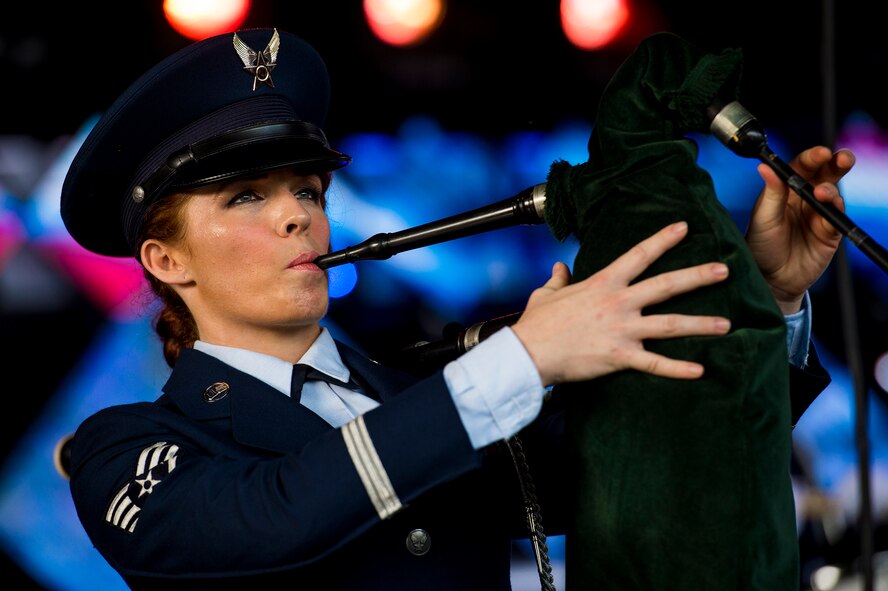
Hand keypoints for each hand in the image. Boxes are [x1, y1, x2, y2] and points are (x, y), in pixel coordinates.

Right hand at [512, 221, 730, 385]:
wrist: (527, 352)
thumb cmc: (536, 324)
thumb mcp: (546, 294)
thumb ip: (558, 280)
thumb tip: (559, 268)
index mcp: (602, 283)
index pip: (638, 255)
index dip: (662, 240)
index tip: (684, 227)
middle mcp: (618, 302)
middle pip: (666, 285)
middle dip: (698, 276)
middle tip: (724, 270)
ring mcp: (621, 329)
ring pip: (669, 324)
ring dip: (700, 324)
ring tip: (726, 324)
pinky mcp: (619, 356)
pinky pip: (655, 364)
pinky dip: (678, 369)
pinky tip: (700, 371)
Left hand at [746, 146, 854, 313]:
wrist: (769, 279)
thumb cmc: (760, 247)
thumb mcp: (762, 218)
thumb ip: (771, 193)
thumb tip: (764, 166)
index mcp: (785, 191)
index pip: (802, 167)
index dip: (812, 157)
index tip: (820, 153)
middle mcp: (804, 199)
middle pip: (825, 174)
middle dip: (836, 162)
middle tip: (840, 158)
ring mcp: (818, 215)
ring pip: (834, 193)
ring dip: (831, 189)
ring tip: (822, 193)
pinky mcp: (829, 233)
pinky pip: (837, 217)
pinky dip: (837, 210)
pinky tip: (831, 207)